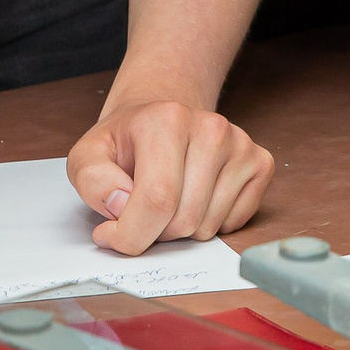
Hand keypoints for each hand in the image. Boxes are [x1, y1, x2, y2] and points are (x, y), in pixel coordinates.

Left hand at [69, 99, 271, 254]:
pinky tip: (196, 198)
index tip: (110, 234)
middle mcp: (211, 128)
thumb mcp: (89, 155)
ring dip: (181, 230)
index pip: (156, 200)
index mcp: (167, 119)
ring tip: (168, 200)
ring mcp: (240, 145)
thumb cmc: (128, 142)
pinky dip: (211, 225)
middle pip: (184, 220)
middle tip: (141, 210)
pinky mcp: (260, 163)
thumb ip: (94, 181)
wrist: (163, 116)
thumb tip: (122, 206)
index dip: (130, 233)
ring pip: (208, 227)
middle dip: (155, 232)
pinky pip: (235, 224)